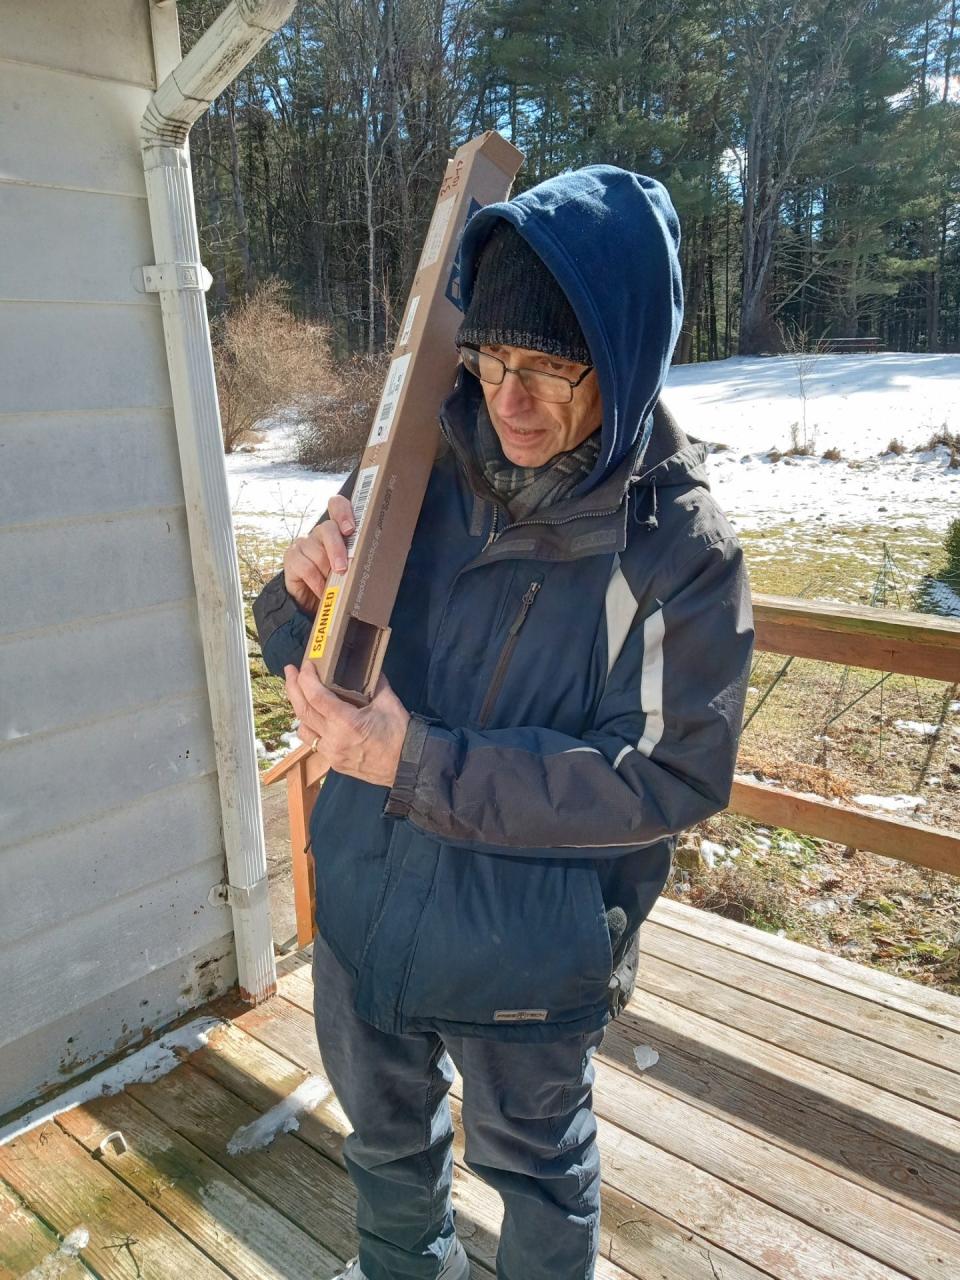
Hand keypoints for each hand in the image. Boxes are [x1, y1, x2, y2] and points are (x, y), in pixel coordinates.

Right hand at [282, 495, 355, 613]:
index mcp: (337, 530)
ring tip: (333, 585)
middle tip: (342, 568)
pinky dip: (316, 582)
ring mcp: (304, 544)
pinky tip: (321, 590)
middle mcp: (320, 533)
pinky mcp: (291, 558)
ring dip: (327, 572)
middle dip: (337, 549)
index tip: (350, 529)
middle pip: (328, 529)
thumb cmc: (337, 580)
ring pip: (318, 552)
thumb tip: (370, 558)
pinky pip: (306, 567)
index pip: (337, 506)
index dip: (343, 512)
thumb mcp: (350, 567)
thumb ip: (357, 557)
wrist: (313, 600)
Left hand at [284, 662, 410, 787]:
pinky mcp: (334, 763)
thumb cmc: (400, 732)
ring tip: (301, 695)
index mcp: (346, 722)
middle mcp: (334, 739)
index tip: (306, 664)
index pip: (316, 696)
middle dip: (293, 688)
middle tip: (290, 670)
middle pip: (303, 711)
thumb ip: (374, 682)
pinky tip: (316, 719)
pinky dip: (311, 728)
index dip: (307, 678)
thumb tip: (367, 665)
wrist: (408, 765)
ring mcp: (332, 753)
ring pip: (303, 730)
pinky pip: (315, 743)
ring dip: (299, 710)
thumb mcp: (388, 702)